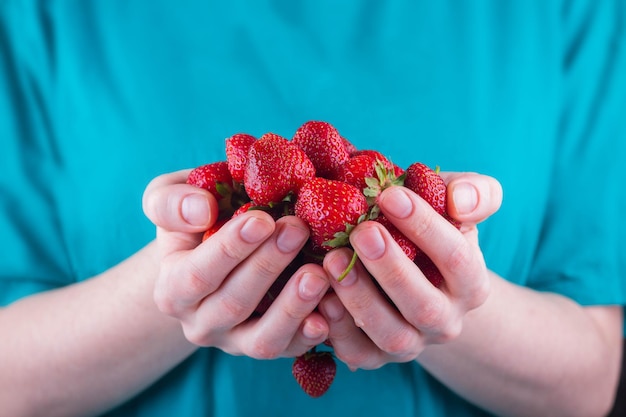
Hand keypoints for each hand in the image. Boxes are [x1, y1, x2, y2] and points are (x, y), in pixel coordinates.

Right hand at [142, 170, 330, 357]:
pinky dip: (311, 333)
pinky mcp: (268, 346)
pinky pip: (291, 349)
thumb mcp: (169, 199)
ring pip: (263, 339)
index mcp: (171, 288)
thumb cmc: (196, 218)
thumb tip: (201, 211)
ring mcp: (235, 342)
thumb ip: (172, 202)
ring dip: (292, 307)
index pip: (198, 274)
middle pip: (234, 304)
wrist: (213, 253)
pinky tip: (333, 308)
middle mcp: (200, 323)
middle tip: (298, 229)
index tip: (262, 220)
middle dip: (268, 266)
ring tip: (319, 274)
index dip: (230, 249)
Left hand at [318, 173, 502, 368]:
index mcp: (471, 282)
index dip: (424, 226)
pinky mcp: (376, 357)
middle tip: (361, 232)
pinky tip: (319, 296)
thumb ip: (472, 193)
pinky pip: (358, 353)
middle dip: (391, 268)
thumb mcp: (454, 206)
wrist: (412, 274)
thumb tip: (459, 201)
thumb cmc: (429, 229)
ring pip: (391, 335)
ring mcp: (411, 344)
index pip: (456, 257)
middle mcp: (446, 321)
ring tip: (332, 260)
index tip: (390, 195)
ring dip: (360, 298)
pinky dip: (337, 329)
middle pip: (424, 305)